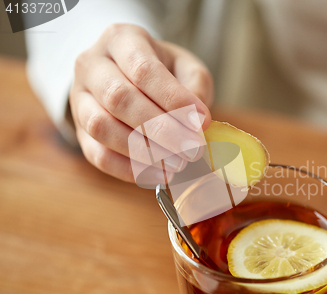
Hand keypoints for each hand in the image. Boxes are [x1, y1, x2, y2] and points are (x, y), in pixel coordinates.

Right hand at [70, 24, 212, 181]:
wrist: (127, 77)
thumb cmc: (162, 71)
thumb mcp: (185, 67)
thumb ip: (195, 87)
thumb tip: (198, 122)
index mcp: (121, 39)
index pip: (143, 69)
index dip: (174, 99)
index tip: (202, 122)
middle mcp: (92, 65)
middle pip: (119, 98)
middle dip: (161, 129)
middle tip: (192, 149)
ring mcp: (79, 99)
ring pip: (102, 127)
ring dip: (144, 151)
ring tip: (178, 164)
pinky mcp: (79, 132)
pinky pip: (97, 155)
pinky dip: (129, 169)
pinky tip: (159, 174)